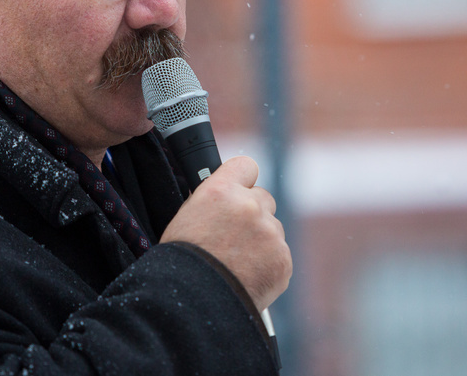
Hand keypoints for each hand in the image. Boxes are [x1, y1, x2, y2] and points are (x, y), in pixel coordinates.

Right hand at [160, 156, 291, 310]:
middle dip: (252, 213)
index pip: (245, 165)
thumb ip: (213, 200)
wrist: (196, 301)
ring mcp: (269, 233)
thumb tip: (226, 197)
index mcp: (220, 191)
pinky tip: (248, 275)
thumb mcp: (187, 216)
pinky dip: (268, 263)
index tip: (240, 188)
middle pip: (263, 198)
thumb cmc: (183, 261)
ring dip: (260, 240)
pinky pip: (279, 254)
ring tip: (237, 261)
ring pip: (271, 228)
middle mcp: (249, 206)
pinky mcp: (283, 259)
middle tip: (234, 235)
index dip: (242, 179)